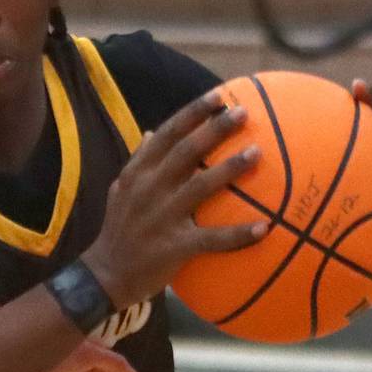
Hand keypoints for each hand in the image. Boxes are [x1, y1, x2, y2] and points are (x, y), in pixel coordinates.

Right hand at [82, 89, 266, 308]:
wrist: (106, 274)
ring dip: (229, 168)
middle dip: (215, 130)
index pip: (166, 135)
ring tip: (257, 154)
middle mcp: (149, 190)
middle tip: (243, 113)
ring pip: (200, 187)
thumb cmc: (119, 229)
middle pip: (186, 152)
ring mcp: (161, 217)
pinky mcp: (174, 247)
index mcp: (138, 174)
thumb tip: (150, 132)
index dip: (192, 114)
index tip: (218, 97)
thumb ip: (138, 161)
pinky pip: (211, 238)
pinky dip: (238, 234)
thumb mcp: (121, 190)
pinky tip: (265, 227)